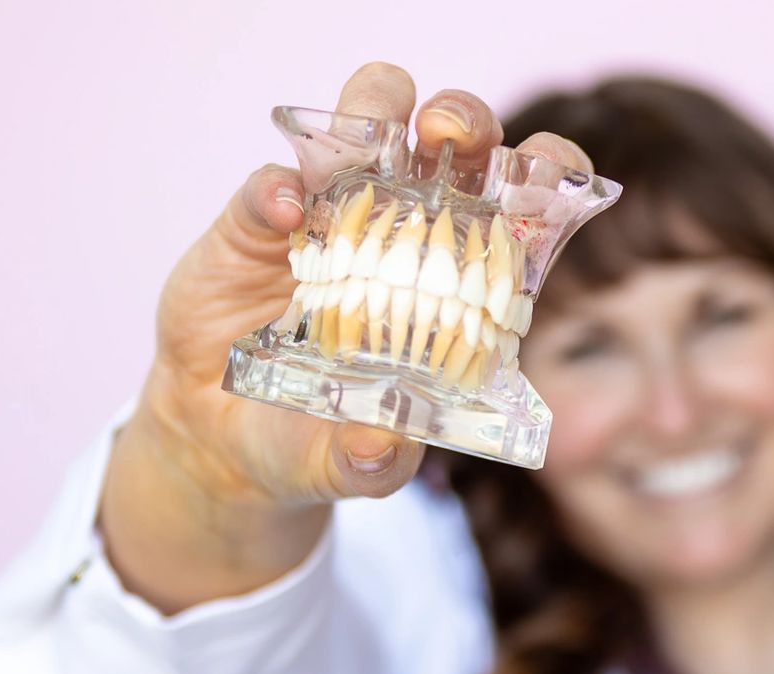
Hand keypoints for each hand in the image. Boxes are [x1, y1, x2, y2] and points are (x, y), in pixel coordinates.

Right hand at [135, 61, 593, 508]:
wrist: (228, 440)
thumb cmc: (319, 443)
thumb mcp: (354, 466)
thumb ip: (374, 462)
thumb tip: (383, 447)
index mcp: (458, 287)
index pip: (519, 210)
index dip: (544, 176)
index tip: (546, 172)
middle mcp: (403, 237)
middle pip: (451, 147)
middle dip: (463, 120)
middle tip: (449, 133)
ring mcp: (329, 220)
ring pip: (364, 128)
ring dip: (374, 109)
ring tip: (370, 136)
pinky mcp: (255, 227)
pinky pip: (269, 186)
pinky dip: (276, 187)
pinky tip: (282, 208)